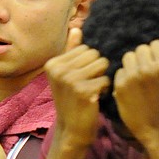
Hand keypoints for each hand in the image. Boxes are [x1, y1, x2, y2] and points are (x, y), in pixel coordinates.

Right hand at [44, 28, 109, 148]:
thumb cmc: (71, 100)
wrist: (71, 129)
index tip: (79, 80)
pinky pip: (106, 79)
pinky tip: (94, 99)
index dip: (88, 64)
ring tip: (91, 91)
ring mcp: (70, 80)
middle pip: (95, 54)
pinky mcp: (83, 91)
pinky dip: (104, 90)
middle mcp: (58, 70)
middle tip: (86, 86)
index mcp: (53, 63)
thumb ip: (71, 50)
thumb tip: (76, 28)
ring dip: (101, 78)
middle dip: (96, 69)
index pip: (85, 49)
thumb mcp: (66, 75)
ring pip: (102, 64)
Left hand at [113, 23, 158, 143]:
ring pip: (128, 57)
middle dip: (146, 58)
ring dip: (135, 64)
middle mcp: (145, 69)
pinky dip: (126, 75)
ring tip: (143, 79)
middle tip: (152, 75)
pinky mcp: (119, 86)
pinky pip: (120, 70)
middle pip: (140, 49)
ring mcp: (130, 78)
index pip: (155, 44)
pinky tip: (134, 87)